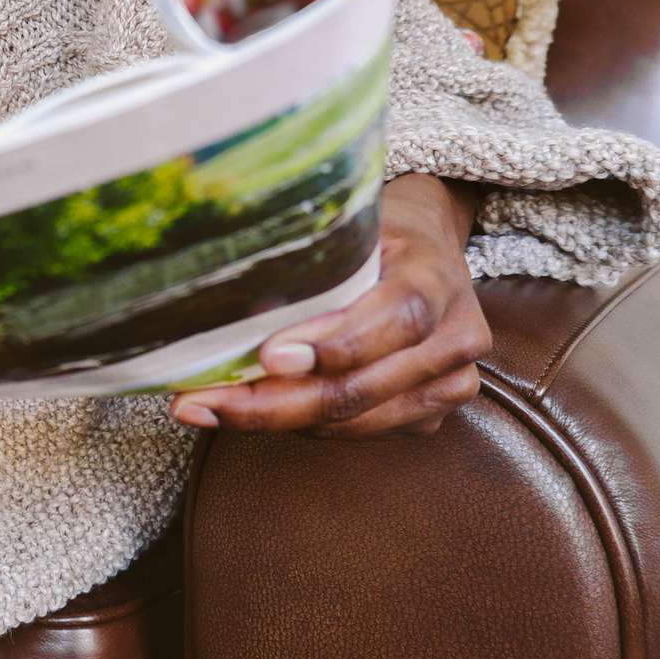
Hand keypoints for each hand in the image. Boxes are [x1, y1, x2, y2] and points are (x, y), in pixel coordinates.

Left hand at [169, 174, 490, 438]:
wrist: (431, 251)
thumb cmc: (381, 232)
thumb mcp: (353, 227)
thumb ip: (315, 264)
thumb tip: (235, 303)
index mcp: (438, 279)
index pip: (395, 319)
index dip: (332, 344)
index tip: (267, 356)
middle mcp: (455, 340)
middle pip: (363, 387)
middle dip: (275, 402)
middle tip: (204, 402)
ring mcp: (449, 385)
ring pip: (354, 420)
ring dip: (275, 420)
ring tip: (209, 409)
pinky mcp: (429, 416)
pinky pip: (357, 430)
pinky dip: (300, 424)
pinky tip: (250, 411)